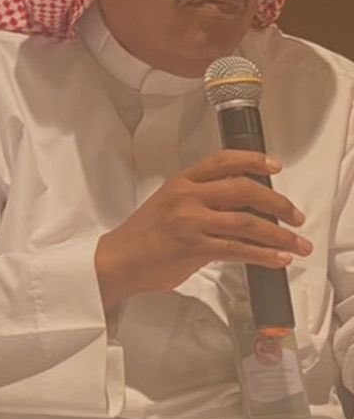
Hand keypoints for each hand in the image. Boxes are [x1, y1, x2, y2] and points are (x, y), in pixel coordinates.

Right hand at [95, 149, 310, 310]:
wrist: (121, 259)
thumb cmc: (146, 235)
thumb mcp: (171, 205)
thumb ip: (203, 201)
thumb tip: (245, 208)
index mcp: (181, 181)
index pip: (222, 161)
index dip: (253, 160)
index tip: (275, 165)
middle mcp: (187, 196)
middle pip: (244, 189)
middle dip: (278, 203)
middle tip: (296, 216)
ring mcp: (190, 221)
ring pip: (247, 222)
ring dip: (280, 235)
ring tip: (298, 244)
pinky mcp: (194, 247)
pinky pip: (238, 249)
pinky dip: (264, 255)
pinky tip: (278, 259)